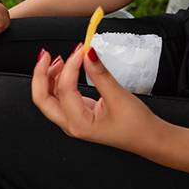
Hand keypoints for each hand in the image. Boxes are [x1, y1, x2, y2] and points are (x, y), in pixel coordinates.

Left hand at [31, 45, 167, 153]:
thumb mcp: (118, 96)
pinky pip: (59, 98)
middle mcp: (70, 125)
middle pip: (42, 98)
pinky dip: (57, 82)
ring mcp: (72, 121)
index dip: (70, 65)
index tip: (81, 50)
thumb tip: (88, 53)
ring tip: (57, 59)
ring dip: (48, 77)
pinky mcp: (77, 115)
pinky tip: (64, 69)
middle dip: (40, 75)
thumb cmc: (137, 126)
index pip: (64, 89)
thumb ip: (100, 74)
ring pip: (48, 98)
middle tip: (45, 55)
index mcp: (79, 124)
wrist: (148, 139)